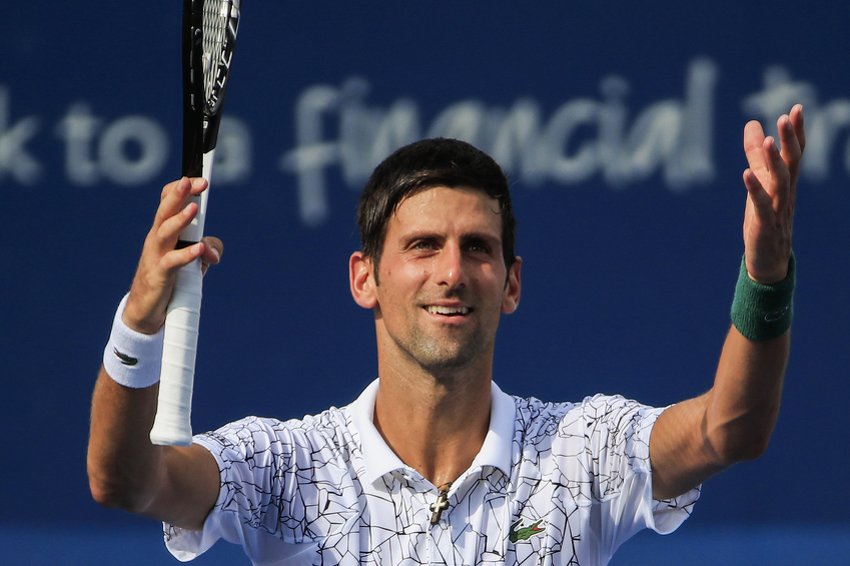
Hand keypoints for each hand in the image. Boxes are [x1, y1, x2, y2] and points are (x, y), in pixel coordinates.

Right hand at [123, 177, 223, 333]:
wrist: (146, 310)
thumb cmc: (169, 280)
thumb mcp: (193, 261)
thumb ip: (209, 249)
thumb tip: (213, 252)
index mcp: (163, 232)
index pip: (167, 203)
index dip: (180, 190)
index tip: (199, 180)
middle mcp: (157, 240)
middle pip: (165, 212)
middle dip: (178, 195)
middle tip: (191, 181)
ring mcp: (156, 256)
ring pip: (166, 233)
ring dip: (180, 220)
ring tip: (194, 209)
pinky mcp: (159, 275)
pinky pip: (172, 262)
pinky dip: (186, 255)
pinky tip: (199, 249)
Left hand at [742, 104, 805, 283]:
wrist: (768, 259)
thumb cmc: (764, 218)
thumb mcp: (759, 182)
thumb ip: (755, 155)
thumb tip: (753, 124)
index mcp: (785, 182)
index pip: (795, 153)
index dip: (796, 132)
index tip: (796, 108)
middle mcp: (785, 193)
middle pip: (792, 163)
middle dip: (790, 140)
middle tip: (787, 116)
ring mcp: (777, 209)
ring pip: (780, 182)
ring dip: (773, 161)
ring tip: (767, 141)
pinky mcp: (764, 225)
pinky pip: (762, 206)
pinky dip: (755, 189)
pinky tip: (746, 174)